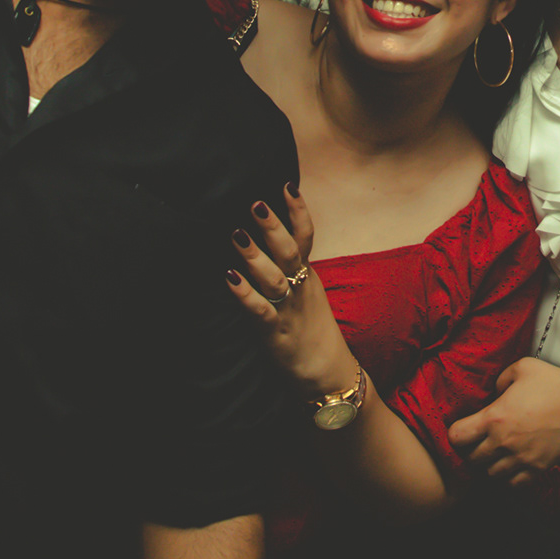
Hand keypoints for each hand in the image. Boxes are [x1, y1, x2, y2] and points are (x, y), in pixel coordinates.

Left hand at [225, 183, 357, 395]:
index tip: (285, 184)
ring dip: (254, 255)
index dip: (297, 211)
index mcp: (308, 276)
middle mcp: (300, 288)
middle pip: (289, 251)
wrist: (330, 375)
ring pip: (274, 277)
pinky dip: (245, 294)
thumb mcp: (306, 294)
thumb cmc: (312, 332)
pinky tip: (229, 279)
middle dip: (272, 226)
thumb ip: (291, 270)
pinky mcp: (278, 334)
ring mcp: (290, 310)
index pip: (306, 236)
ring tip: (236, 234)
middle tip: (255, 202)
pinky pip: (261, 311)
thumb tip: (268, 246)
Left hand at [446, 358, 559, 485]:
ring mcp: (520, 459)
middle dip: (472, 450)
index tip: (463, 429)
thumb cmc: (555, 383)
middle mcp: (503, 442)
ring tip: (497, 454)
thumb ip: (500, 379)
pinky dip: (509, 478)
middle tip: (480, 442)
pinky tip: (513, 465)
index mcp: (494, 418)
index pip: (457, 437)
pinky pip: (513, 484)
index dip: (456, 433)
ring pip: (490, 474)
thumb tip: (495, 391)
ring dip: (490, 465)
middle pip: (471, 459)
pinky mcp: (537, 468)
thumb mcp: (522, 368)